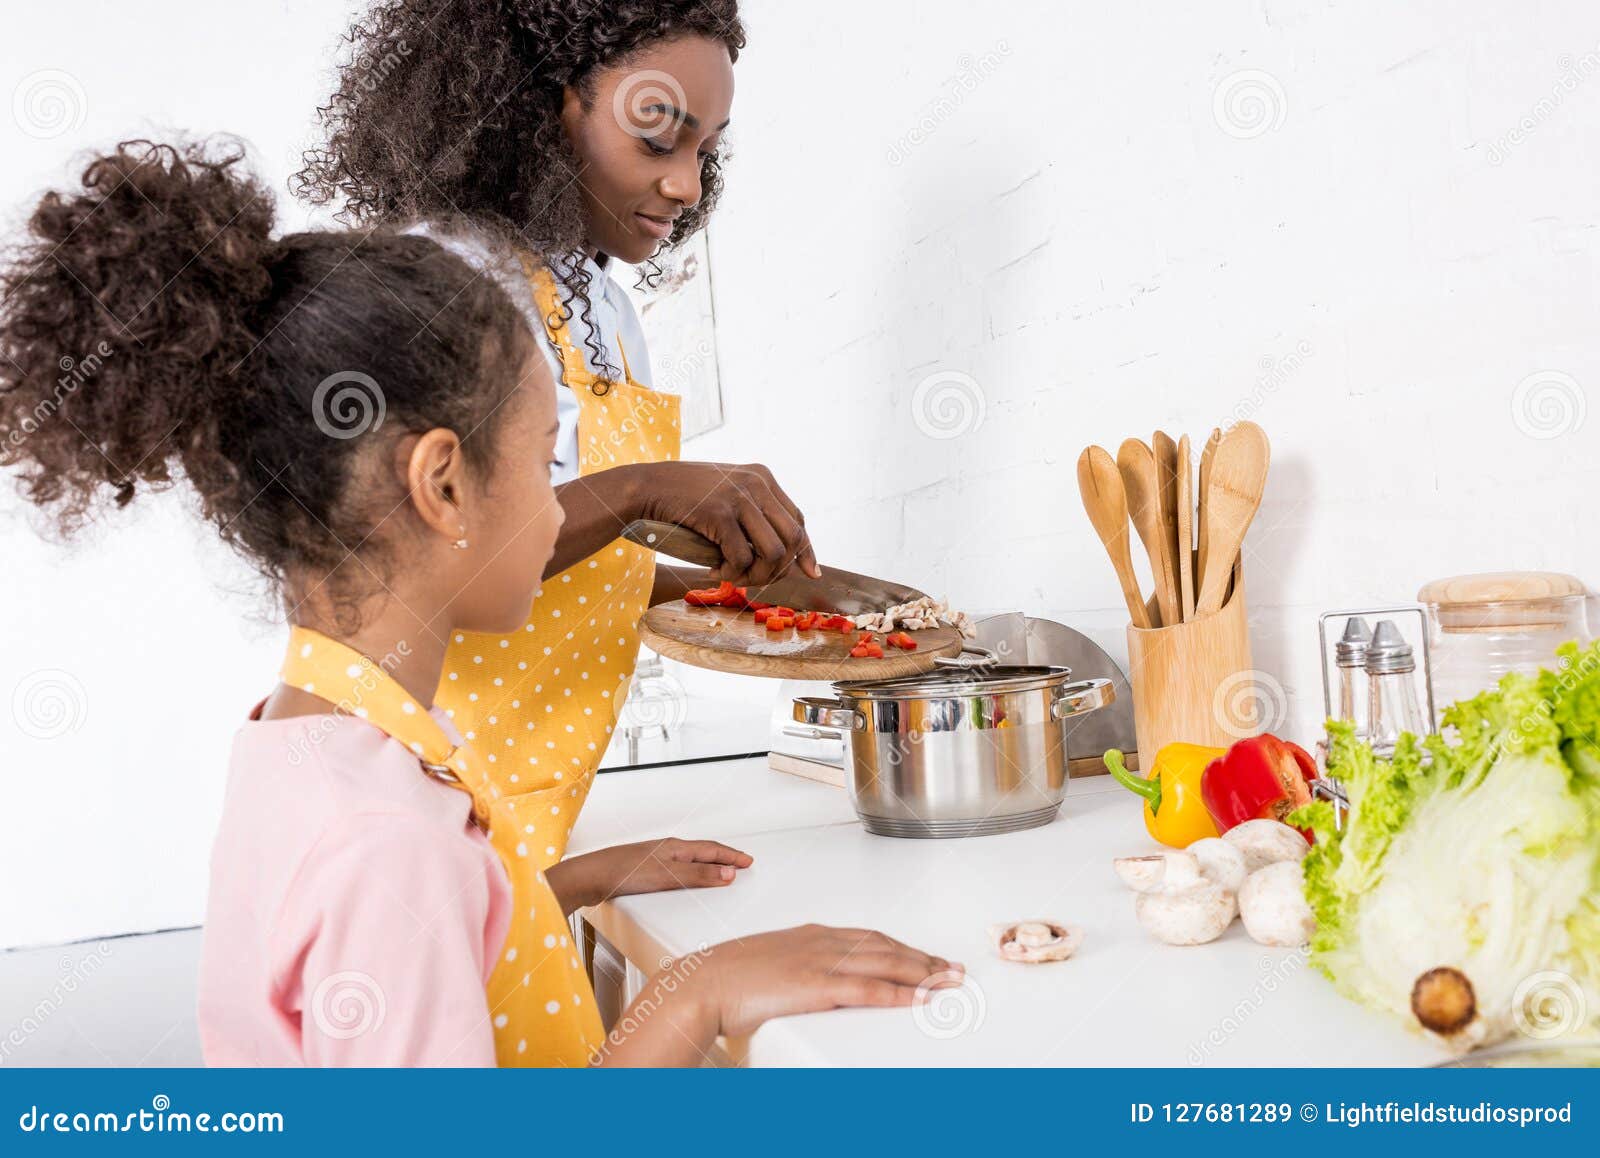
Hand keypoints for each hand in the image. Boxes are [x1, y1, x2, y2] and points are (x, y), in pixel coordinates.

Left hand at [547, 838, 751, 913]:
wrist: (591, 877)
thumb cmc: (624, 872)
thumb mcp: (668, 875)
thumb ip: (698, 875)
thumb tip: (727, 873)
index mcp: (676, 848)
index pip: (712, 850)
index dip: (731, 857)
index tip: (747, 861)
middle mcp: (667, 850)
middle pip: (703, 853)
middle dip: (723, 858)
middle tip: (740, 864)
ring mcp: (656, 860)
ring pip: (690, 860)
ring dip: (707, 865)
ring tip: (719, 871)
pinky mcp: (645, 872)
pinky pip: (677, 869)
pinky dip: (691, 874)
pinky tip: (686, 881)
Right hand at [628, 461, 819, 586]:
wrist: (646, 487)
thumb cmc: (685, 498)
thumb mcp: (727, 496)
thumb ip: (753, 517)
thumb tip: (785, 560)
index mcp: (762, 477)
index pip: (799, 520)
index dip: (806, 551)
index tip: (810, 573)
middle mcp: (757, 483)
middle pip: (793, 539)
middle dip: (779, 570)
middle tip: (754, 580)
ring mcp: (739, 497)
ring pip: (774, 553)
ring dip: (756, 575)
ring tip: (734, 576)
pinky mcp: (720, 513)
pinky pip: (742, 558)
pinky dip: (731, 573)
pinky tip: (715, 570)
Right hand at [694, 925, 964, 1038]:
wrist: (703, 982)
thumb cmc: (727, 977)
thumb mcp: (770, 963)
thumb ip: (797, 966)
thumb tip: (809, 980)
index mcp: (812, 935)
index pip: (871, 938)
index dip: (903, 947)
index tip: (926, 957)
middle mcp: (822, 942)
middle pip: (886, 947)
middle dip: (924, 958)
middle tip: (953, 968)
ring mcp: (820, 961)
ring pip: (885, 963)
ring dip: (923, 972)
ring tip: (949, 981)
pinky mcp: (816, 984)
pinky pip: (867, 988)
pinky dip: (898, 992)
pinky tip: (918, 997)